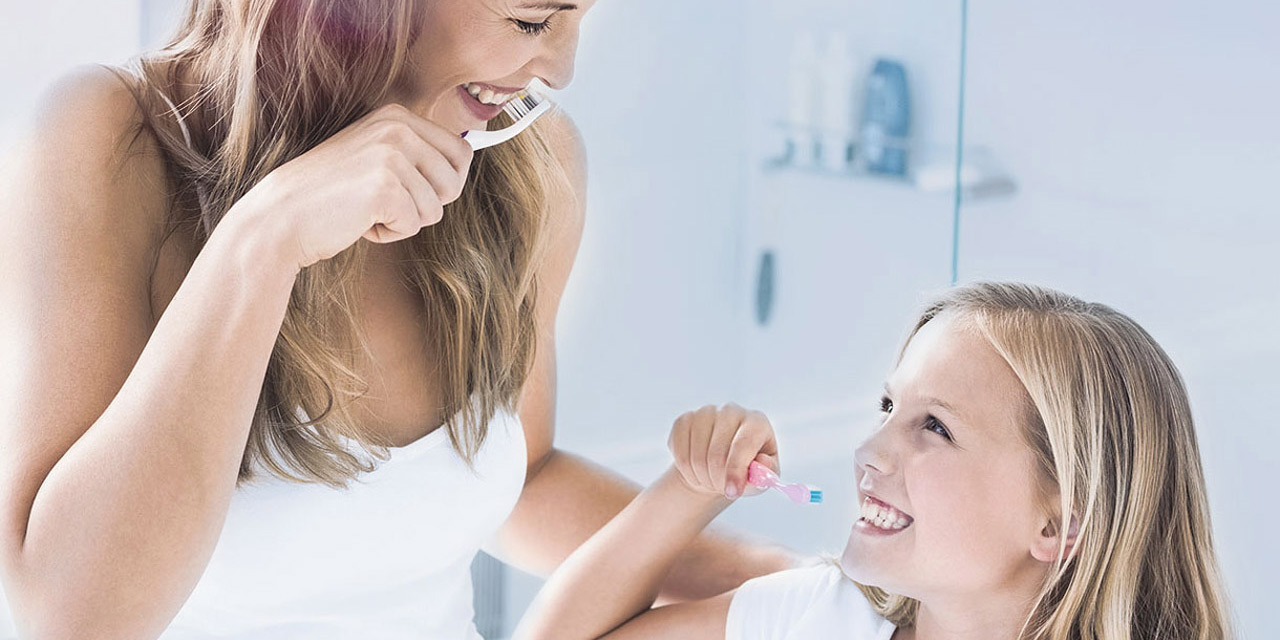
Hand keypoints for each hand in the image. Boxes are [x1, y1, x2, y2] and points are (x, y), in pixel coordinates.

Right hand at [226, 103, 473, 269]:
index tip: (408, 189)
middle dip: (426, 204)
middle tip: (385, 202)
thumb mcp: (377, 157)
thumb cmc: (332, 195)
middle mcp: (397, 128)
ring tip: (366, 208)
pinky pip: (415, 225)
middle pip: (455, 182)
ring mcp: (391, 155)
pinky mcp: (385, 187)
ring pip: (436, 209)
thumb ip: (417, 153)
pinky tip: (359, 221)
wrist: (281, 216)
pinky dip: (389, 233)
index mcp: (398, 116)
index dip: (443, 183)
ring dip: (404, 221)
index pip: (462, 153)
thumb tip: (466, 161)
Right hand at [667, 403, 778, 499]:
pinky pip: (678, 450)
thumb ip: (766, 473)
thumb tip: (762, 464)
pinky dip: (684, 468)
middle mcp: (732, 411)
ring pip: (695, 456)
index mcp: (757, 422)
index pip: (744, 444)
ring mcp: (706, 412)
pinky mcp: (685, 419)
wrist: (719, 463)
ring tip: (710, 480)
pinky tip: (695, 469)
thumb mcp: (762, 477)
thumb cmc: (747, 471)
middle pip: (716, 454)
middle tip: (721, 489)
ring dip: (700, 477)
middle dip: (717, 480)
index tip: (732, 493)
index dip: (736, 471)